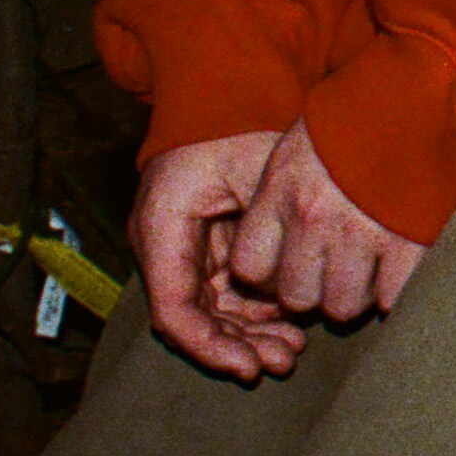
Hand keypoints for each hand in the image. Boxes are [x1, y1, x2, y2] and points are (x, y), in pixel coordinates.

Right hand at [128, 129, 298, 378]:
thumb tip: (289, 296)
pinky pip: (224, 293)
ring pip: (210, 312)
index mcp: (163, 226)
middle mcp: (162, 244)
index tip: (250, 365)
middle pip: (193, 319)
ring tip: (292, 349)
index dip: (211, 346)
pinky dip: (253, 312)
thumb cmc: (241, 122)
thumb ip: (268, 227)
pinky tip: (289, 325)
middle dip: (237, 346)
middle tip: (285, 359)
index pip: (175, 310)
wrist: (226, 90)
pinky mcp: (204, 249)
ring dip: (247, 334)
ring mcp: (182, 249)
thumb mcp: (259, 168)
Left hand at [222, 123, 427, 333]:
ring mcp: (364, 232)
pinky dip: (397, 292)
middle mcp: (315, 217)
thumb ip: (280, 194)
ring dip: (356, 295)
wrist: (428, 81)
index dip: (270, 274)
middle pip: (296, 297)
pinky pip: (393, 297)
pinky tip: (400, 271)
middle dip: (315, 290)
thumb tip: (273, 245)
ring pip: (342, 307)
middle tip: (335, 269)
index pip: (249, 269)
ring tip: (369, 270)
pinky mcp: (413, 239)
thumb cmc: (364, 111)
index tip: (291, 261)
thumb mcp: (301, 143)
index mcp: (282, 190)